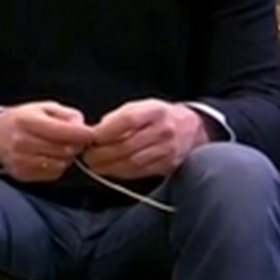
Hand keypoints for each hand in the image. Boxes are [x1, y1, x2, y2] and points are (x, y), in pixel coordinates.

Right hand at [0, 102, 93, 182]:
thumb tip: (82, 128)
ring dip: (67, 157)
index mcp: (26, 120)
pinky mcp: (22, 174)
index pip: (60, 131)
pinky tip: (52, 156)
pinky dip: (58, 166)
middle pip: (62, 149)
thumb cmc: (23, 119)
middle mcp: (21, 141)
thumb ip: (66, 115)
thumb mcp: (44, 108)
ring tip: (61, 147)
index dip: (80, 133)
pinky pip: (52, 173)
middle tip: (75, 139)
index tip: (91, 134)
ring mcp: (20, 160)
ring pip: (60, 163)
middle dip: (75, 145)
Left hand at [83, 99, 208, 179]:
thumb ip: (118, 118)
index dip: (105, 131)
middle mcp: (163, 130)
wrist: (193, 127)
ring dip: (109, 166)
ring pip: (133, 162)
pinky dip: (122, 172)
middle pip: (128, 145)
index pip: (127, 121)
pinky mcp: (169, 165)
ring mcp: (168, 150)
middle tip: (87, 156)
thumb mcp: (140, 107)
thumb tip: (95, 133)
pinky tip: (111, 170)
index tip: (90, 138)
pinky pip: (141, 171)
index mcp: (154, 111)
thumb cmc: (158, 115)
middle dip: (102, 154)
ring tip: (95, 165)